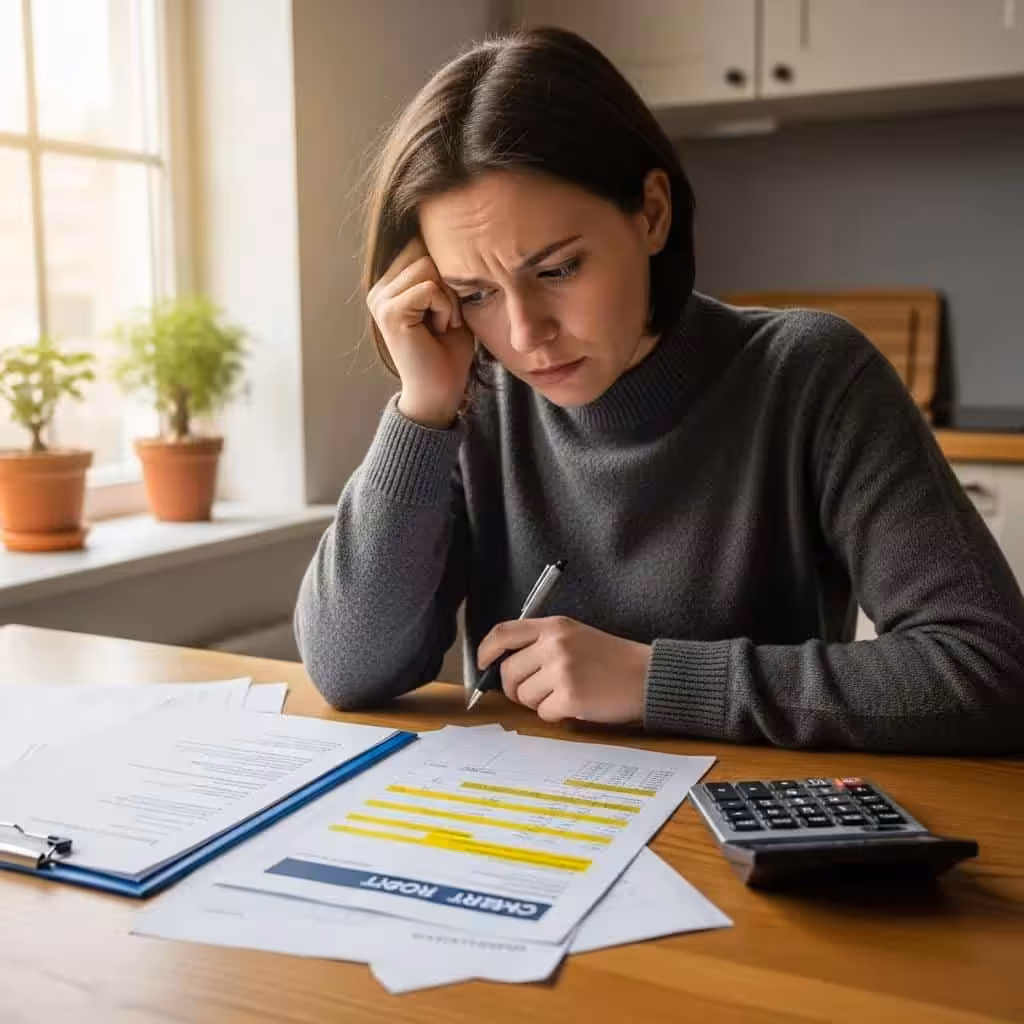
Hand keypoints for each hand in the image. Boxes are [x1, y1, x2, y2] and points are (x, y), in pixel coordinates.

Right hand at [367, 237, 475, 427]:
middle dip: (448, 282)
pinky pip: (429, 287)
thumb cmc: (449, 352)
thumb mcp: (451, 303)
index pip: (422, 244)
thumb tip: (453, 235)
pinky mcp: (389, 312)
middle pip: (424, 250)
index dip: (447, 270)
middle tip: (449, 317)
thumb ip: (444, 273)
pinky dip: (446, 308)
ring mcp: (381, 299)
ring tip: (444, 324)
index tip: (451, 307)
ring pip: (428, 266)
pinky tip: (441, 329)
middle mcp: (380, 288)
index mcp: (391, 284)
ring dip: (449, 297)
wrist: (440, 393)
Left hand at [476, 616, 651, 723]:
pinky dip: (556, 714)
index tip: (483, 664)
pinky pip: (543, 713)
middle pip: (508, 671)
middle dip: (515, 688)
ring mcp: (562, 669)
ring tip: (565, 694)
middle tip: (536, 692)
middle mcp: (554, 644)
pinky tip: (576, 704)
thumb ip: (541, 643)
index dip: (486, 651)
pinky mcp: (570, 695)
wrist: (647, 676)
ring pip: (523, 695)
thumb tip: (503, 665)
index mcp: (554, 626)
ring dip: (539, 702)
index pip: (503, 633)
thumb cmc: (612, 659)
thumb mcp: (575, 636)